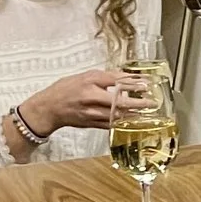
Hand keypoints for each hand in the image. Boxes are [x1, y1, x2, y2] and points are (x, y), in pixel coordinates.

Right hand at [21, 67, 148, 136]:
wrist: (48, 108)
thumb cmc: (65, 89)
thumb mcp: (84, 76)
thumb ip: (105, 77)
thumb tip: (126, 77)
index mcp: (89, 83)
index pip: (115, 82)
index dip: (133, 83)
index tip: (146, 84)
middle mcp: (91, 99)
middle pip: (119, 102)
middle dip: (138, 103)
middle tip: (152, 102)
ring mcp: (91, 113)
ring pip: (116, 115)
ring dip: (133, 114)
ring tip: (147, 112)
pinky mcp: (91, 123)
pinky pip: (110, 124)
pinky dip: (123, 122)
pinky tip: (133, 121)